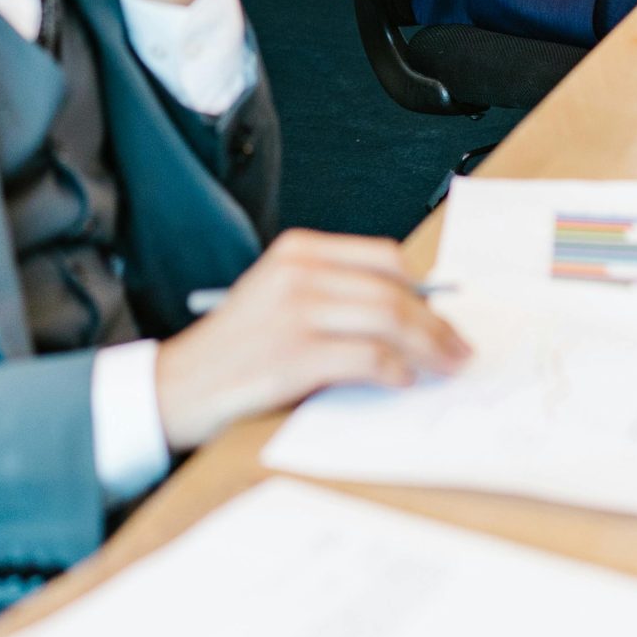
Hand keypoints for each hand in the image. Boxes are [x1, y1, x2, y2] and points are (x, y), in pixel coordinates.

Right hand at [152, 229, 470, 451]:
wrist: (177, 385)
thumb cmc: (234, 349)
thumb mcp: (280, 299)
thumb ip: (335, 296)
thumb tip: (410, 316)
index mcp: (298, 251)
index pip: (383, 257)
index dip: (424, 289)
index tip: (445, 315)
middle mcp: (299, 272)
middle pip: (394, 289)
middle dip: (437, 322)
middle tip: (459, 348)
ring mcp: (296, 312)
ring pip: (389, 320)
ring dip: (428, 347)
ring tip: (445, 366)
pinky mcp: (296, 355)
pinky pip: (368, 358)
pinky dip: (395, 370)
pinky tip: (403, 381)